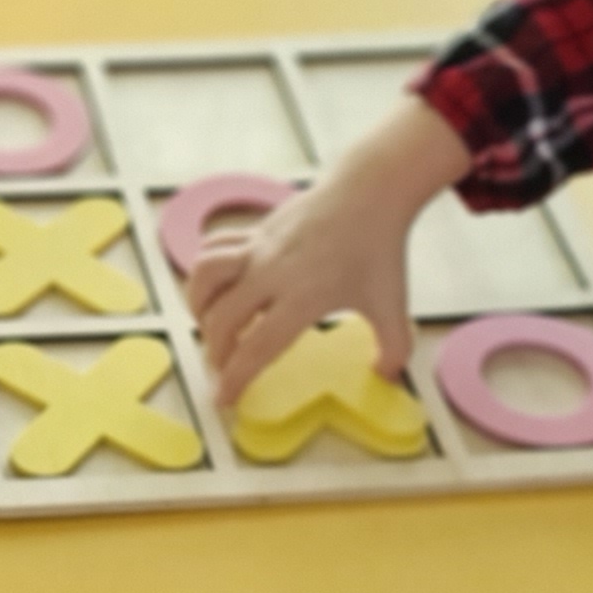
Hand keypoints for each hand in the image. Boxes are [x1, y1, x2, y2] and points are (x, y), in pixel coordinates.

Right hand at [182, 101, 472, 403]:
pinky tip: (215, 288)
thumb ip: (394, 348)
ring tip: (209, 325)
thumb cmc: (381, 250)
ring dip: (198, 307)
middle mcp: (272, 273)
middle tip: (224, 369)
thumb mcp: (393, 306)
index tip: (224, 400)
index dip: (236, 377)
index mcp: (304, 297)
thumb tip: (384, 376)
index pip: (258, 346)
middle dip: (216, 353)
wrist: (370, 192)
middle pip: (223, 320)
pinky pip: (212, 249)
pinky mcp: (254, 230)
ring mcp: (259, 248)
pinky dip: (204, 271)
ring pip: (204, 278)